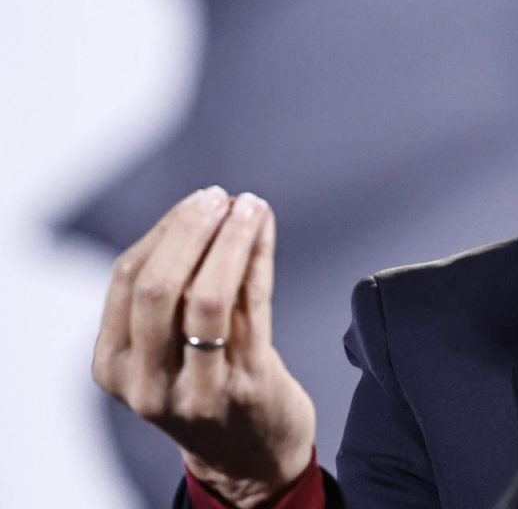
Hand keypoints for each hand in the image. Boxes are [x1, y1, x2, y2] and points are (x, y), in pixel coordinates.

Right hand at [93, 187, 316, 507]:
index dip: (165, 230)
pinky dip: (258, 259)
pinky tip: (265, 232)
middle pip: (158, 286)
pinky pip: (252, 306)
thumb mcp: (164, 351)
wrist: (248, 457)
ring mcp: (197, 387)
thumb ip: (167, 294)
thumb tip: (198, 212)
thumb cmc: (206, 386)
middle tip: (220, 198)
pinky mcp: (247, 385)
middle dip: (191, 230)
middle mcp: (147, 381)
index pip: (128, 278)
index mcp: (115, 365)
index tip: (198, 200)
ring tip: (250, 206)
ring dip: (231, 240)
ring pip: (206, 296)